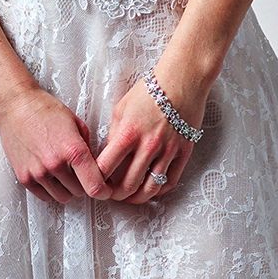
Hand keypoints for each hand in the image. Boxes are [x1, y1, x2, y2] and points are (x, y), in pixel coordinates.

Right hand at [0, 86, 112, 205]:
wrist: (14, 106)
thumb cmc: (44, 109)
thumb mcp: (76, 122)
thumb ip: (88, 147)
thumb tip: (95, 166)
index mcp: (73, 150)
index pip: (94, 186)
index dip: (103, 191)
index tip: (104, 191)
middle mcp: (55, 164)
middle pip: (80, 192)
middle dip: (83, 184)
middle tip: (80, 173)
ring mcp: (38, 173)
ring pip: (63, 197)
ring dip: (67, 188)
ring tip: (64, 173)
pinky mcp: (24, 177)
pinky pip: (44, 196)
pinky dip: (50, 190)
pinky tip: (51, 176)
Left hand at [96, 72, 207, 202]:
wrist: (182, 79)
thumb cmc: (149, 91)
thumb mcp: (121, 108)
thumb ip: (114, 134)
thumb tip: (108, 156)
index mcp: (128, 133)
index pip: (105, 168)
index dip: (96, 180)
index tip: (93, 182)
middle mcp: (148, 145)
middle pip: (127, 185)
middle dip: (115, 195)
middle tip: (110, 195)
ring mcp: (168, 151)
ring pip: (150, 188)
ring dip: (136, 198)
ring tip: (129, 198)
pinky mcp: (184, 152)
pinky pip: (170, 181)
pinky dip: (158, 191)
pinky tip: (150, 189)